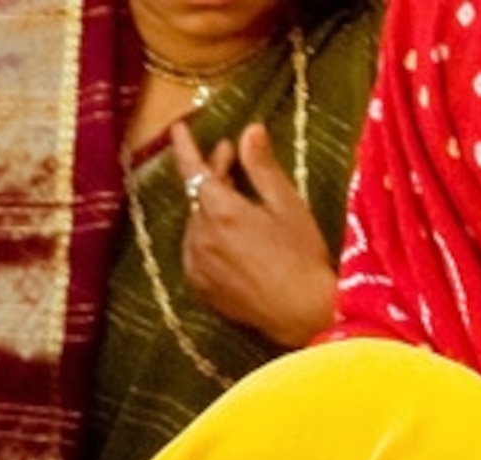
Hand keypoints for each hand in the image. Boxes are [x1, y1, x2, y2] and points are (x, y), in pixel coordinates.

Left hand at [171, 123, 337, 347]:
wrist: (299, 311)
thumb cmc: (301, 254)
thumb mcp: (286, 204)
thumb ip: (263, 167)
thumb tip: (250, 131)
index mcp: (221, 212)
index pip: (193, 170)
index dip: (185, 147)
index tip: (178, 127)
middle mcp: (201, 237)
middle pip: (197, 195)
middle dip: (213, 172)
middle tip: (233, 155)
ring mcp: (197, 264)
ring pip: (197, 222)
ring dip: (211, 204)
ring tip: (237, 194)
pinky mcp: (200, 286)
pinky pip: (197, 249)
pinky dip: (209, 233)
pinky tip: (231, 232)